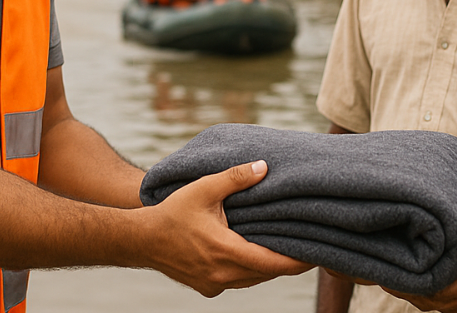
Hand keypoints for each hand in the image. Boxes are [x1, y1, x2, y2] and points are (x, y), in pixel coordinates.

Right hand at [143, 160, 312, 296]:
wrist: (140, 240)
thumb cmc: (172, 212)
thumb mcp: (204, 188)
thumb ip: (235, 178)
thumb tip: (264, 166)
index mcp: (225, 252)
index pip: (272, 263)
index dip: (296, 261)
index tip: (316, 254)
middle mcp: (222, 275)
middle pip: (266, 274)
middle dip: (286, 262)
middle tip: (307, 246)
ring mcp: (214, 285)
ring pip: (253, 280)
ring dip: (267, 267)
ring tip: (285, 249)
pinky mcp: (207, 289)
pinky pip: (238, 281)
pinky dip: (249, 270)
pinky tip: (254, 254)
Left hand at [386, 190, 456, 311]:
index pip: (428, 289)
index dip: (405, 281)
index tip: (387, 265)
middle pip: (420, 298)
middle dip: (400, 284)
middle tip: (379, 262)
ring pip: (426, 302)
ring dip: (408, 289)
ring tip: (388, 268)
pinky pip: (435, 301)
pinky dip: (420, 291)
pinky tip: (410, 275)